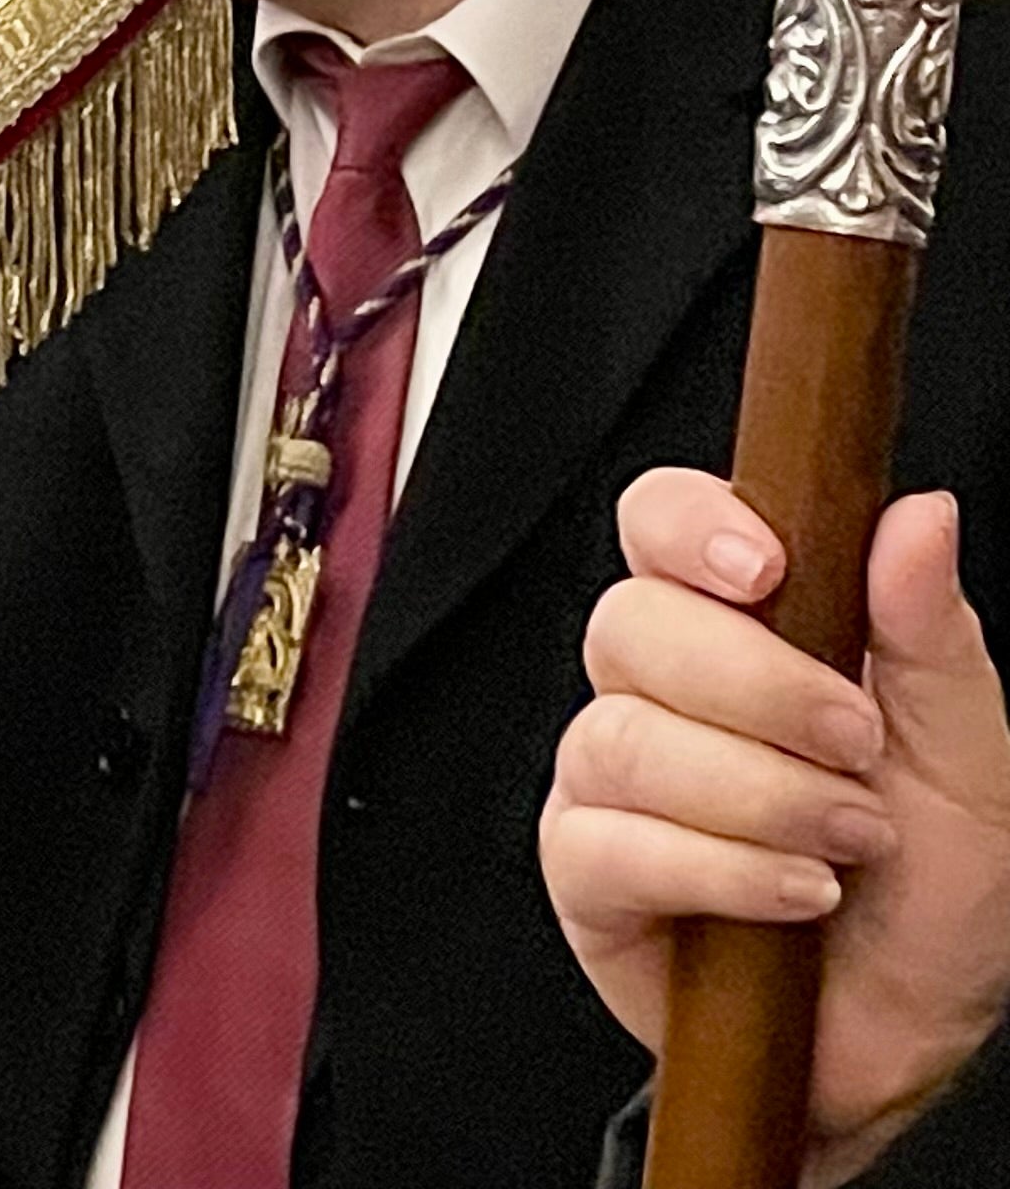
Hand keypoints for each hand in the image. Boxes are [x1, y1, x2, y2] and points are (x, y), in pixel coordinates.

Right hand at [543, 472, 1009, 1179]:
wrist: (913, 1039)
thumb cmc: (935, 890)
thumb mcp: (968, 756)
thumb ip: (932, 634)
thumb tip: (920, 514)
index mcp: (739, 627)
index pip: (659, 519)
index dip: (688, 525)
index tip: (764, 567)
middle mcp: (656, 688)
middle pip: (631, 624)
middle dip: (757, 688)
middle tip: (855, 747)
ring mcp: (606, 776)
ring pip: (623, 738)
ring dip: (759, 797)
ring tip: (846, 844)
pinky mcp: (584, 870)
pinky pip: (610, 843)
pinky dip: (720, 870)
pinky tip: (793, 896)